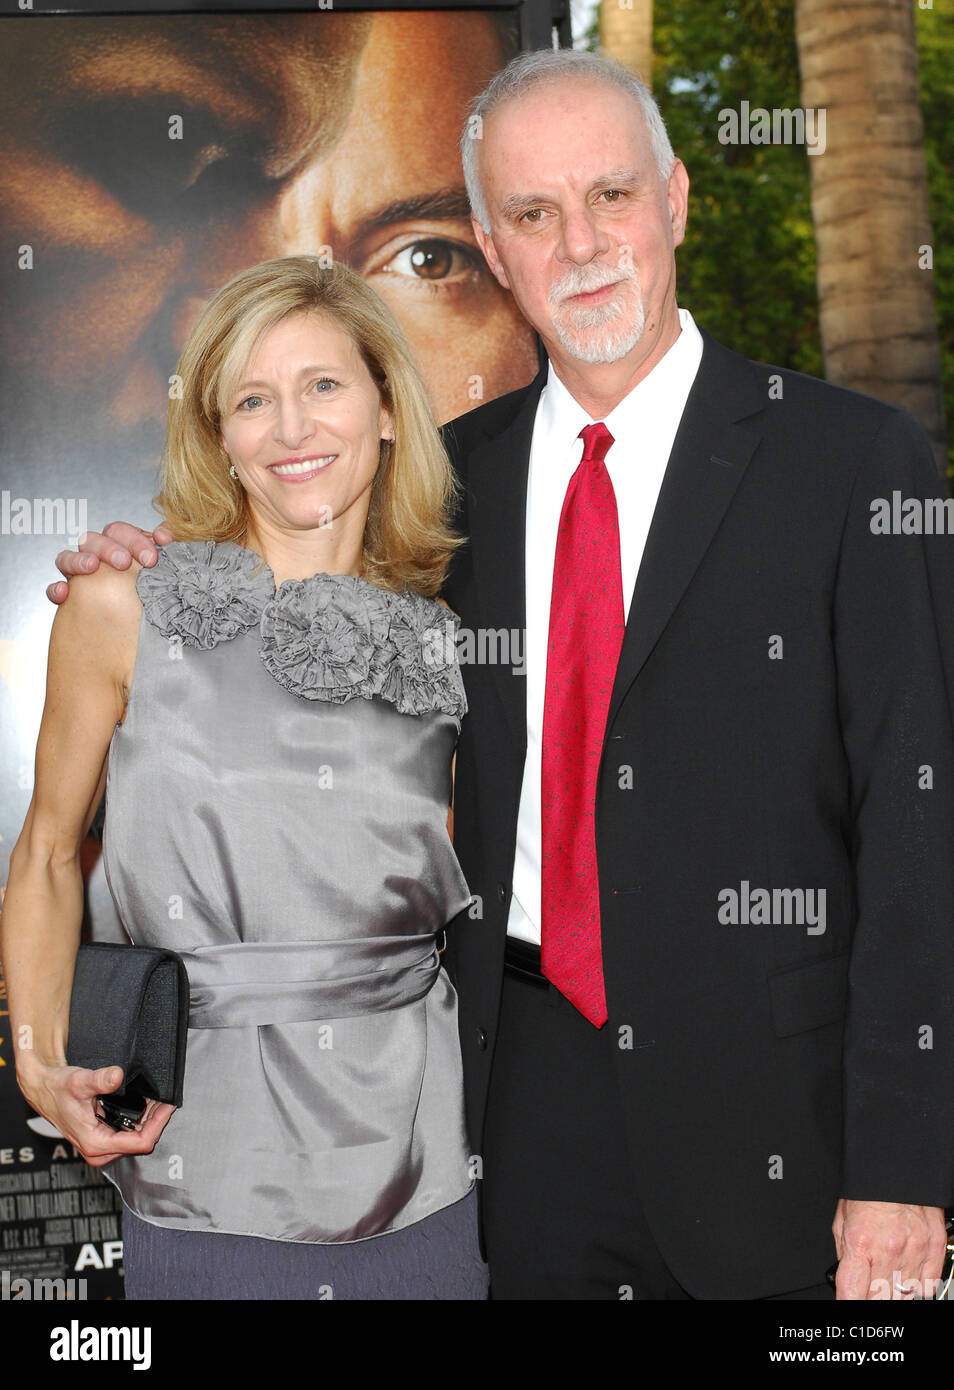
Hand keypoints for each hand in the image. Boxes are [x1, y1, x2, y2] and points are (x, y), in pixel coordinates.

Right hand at [18, 1061, 175, 1165]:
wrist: (44, 1090)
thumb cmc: (58, 1089)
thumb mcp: (79, 1081)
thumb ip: (100, 1080)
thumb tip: (117, 1076)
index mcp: (95, 1143)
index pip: (140, 1143)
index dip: (158, 1124)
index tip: (168, 1106)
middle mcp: (99, 1150)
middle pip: (142, 1142)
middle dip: (156, 1121)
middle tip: (165, 1099)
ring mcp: (101, 1146)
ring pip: (137, 1139)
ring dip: (149, 1120)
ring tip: (157, 1100)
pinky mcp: (104, 1139)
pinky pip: (130, 1134)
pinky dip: (140, 1120)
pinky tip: (144, 1105)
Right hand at [47, 521, 172, 604]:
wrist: (139, 627)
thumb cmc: (153, 588)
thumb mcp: (164, 566)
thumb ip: (165, 545)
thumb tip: (163, 534)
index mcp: (117, 545)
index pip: (119, 531)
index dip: (134, 540)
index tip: (151, 558)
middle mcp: (95, 555)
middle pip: (93, 539)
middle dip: (109, 548)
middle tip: (125, 562)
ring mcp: (78, 574)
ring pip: (67, 558)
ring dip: (79, 560)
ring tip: (92, 567)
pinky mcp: (67, 596)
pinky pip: (53, 589)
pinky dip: (55, 589)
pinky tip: (64, 593)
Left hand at [832, 1198, 947, 1298]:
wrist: (895, 1167)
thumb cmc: (867, 1192)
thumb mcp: (842, 1220)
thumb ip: (845, 1255)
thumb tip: (848, 1280)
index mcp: (860, 1243)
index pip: (852, 1293)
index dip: (848, 1303)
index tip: (848, 1303)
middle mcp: (888, 1251)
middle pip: (880, 1299)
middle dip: (873, 1298)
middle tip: (869, 1289)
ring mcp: (914, 1251)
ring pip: (905, 1295)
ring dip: (895, 1294)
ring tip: (888, 1280)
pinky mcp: (933, 1248)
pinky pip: (928, 1285)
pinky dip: (918, 1287)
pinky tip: (907, 1276)